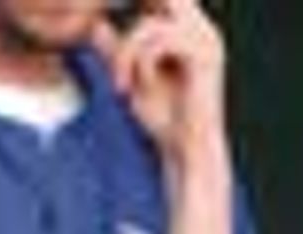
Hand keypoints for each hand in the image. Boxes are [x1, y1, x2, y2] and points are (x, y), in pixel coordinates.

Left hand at [94, 0, 228, 162]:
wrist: (186, 149)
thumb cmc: (162, 117)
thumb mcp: (131, 78)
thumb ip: (117, 50)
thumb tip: (95, 24)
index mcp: (189, 30)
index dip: (137, 3)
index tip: (103, 17)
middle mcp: (202, 29)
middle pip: (164, 0)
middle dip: (130, 31)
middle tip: (115, 57)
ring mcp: (206, 40)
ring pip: (150, 25)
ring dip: (125, 55)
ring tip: (120, 85)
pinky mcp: (205, 56)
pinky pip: (160, 43)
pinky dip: (140, 65)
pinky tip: (137, 88)